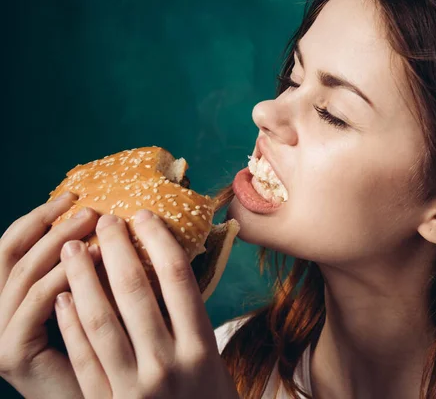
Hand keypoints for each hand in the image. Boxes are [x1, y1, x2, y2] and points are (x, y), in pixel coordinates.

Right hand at [0, 192, 101, 398]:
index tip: (75, 194)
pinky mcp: (11, 353)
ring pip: (25, 274)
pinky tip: (97, 258)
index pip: (13, 248)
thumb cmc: (109, 351)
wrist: (106, 396)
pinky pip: (37, 302)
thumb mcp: (93, 299)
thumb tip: (107, 223)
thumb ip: (88, 268)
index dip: (40, 217)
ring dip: (61, 243)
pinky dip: (65, 276)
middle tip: (89, 206)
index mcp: (9, 300)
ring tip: (96, 224)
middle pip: (12, 254)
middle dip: (50, 224)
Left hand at [55, 209, 239, 398]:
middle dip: (115, 247)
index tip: (143, 215)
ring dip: (81, 278)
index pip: (177, 277)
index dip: (157, 239)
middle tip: (103, 220)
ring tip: (72, 247)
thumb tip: (167, 268)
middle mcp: (169, 363)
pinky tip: (62, 297)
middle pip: (134, 289)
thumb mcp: (211, 361)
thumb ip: (190, 321)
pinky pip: (83, 355)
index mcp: (201, 348)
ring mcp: (135, 385)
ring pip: (100, 319)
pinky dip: (70, 323)